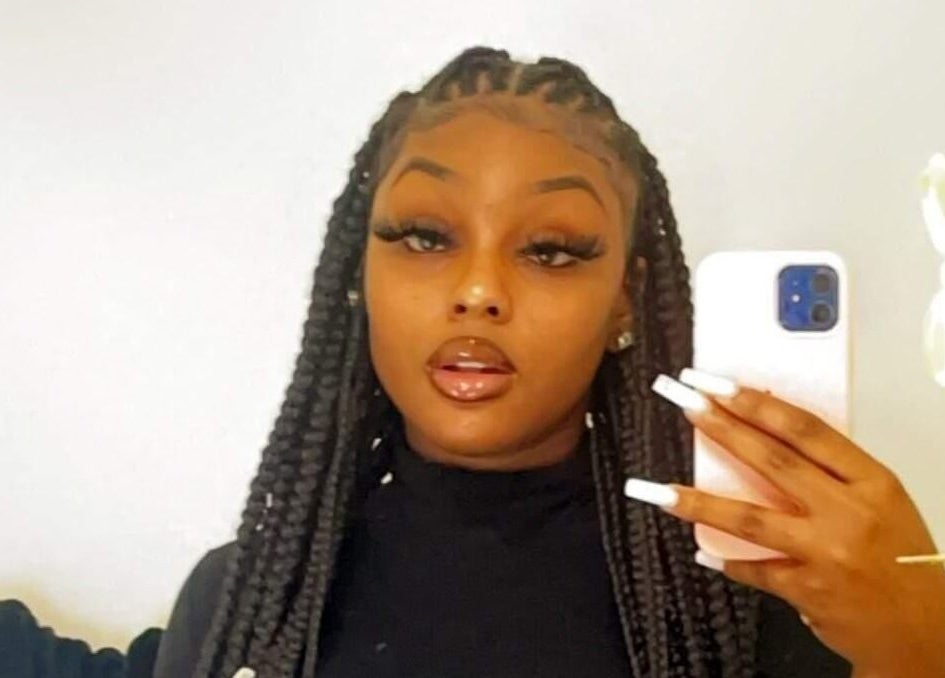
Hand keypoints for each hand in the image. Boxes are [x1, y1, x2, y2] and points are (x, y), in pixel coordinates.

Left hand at [624, 371, 944, 676]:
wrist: (928, 627)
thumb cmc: (901, 558)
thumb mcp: (879, 502)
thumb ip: (830, 473)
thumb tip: (765, 437)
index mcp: (871, 482)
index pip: (806, 430)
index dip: (758, 404)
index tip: (720, 385)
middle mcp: (849, 513)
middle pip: (773, 461)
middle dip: (723, 429)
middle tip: (687, 405)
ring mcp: (827, 553)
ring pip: (751, 518)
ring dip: (699, 502)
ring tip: (659, 491)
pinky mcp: (809, 590)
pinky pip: (756, 569)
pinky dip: (727, 560)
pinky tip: (701, 549)